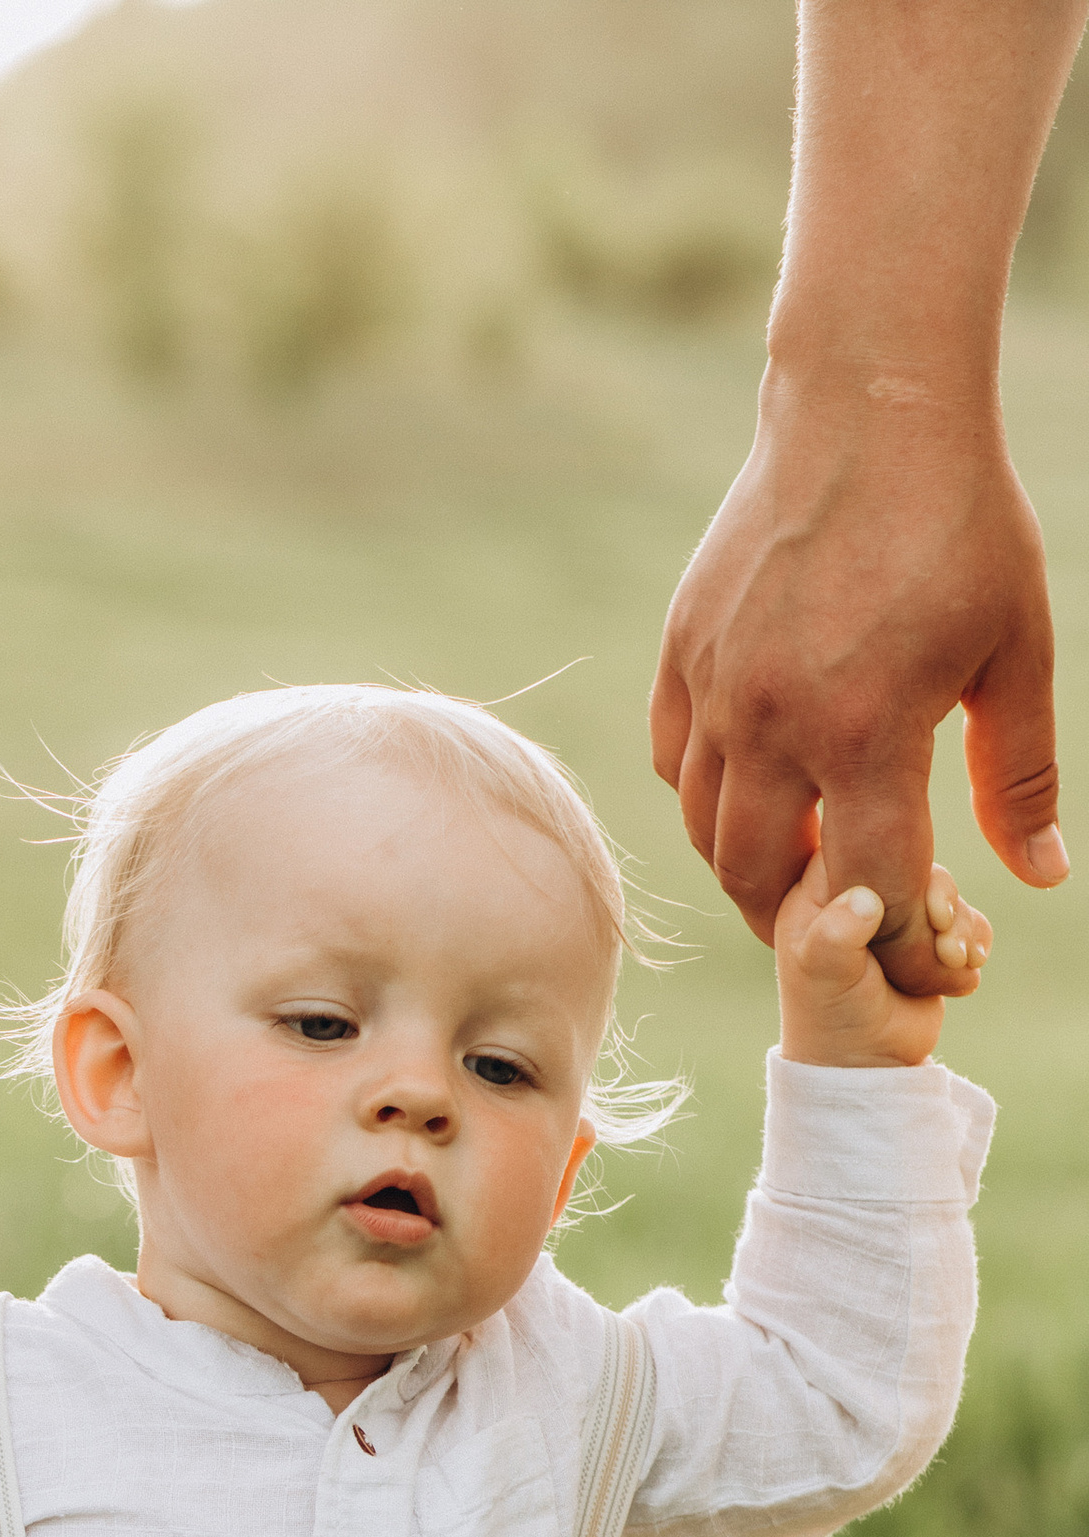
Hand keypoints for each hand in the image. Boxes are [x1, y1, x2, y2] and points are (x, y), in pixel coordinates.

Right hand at [652, 381, 1064, 985]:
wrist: (871, 404)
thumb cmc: (961, 521)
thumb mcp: (1016, 649)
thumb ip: (1019, 772)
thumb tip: (1041, 876)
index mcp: (866, 733)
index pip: (867, 891)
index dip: (896, 940)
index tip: (919, 952)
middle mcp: (774, 725)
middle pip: (756, 880)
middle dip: (800, 919)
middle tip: (838, 919)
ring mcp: (718, 688)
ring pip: (703, 829)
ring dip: (746, 863)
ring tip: (795, 857)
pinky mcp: (684, 652)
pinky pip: (674, 758)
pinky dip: (706, 793)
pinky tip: (752, 781)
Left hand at [775, 851, 988, 1067]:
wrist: (866, 1066)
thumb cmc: (832, 1020)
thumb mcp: (824, 977)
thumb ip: (835, 935)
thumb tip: (865, 899)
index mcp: (816, 892)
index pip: (859, 840)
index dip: (895, 862)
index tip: (911, 904)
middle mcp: (856, 895)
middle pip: (914, 860)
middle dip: (939, 896)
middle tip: (943, 932)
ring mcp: (896, 916)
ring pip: (945, 889)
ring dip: (961, 925)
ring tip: (954, 961)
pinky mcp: (929, 938)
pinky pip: (967, 917)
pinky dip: (974, 939)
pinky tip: (965, 967)